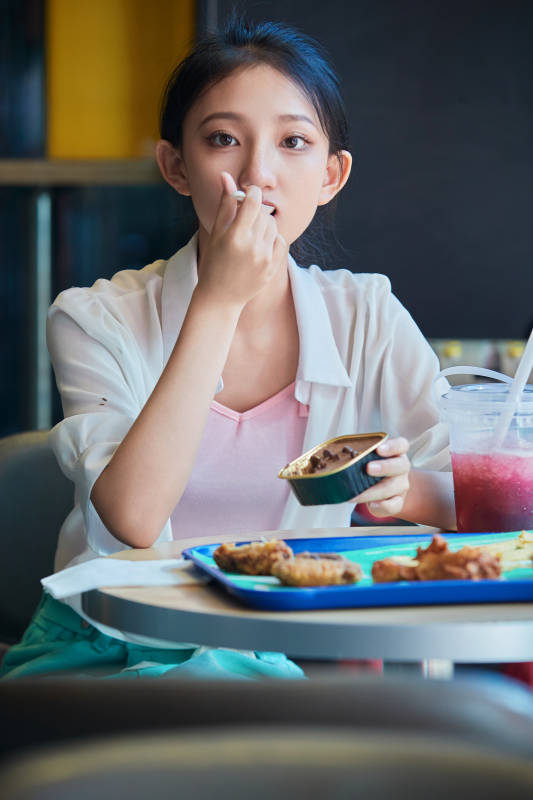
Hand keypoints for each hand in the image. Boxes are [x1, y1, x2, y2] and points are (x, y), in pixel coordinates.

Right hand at [196, 171, 287, 311]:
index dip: (252, 193)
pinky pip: (280, 241)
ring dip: (265, 224)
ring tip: (251, 234)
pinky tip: (260, 245)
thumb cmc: (214, 261)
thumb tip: (226, 176)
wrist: (221, 296)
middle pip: (264, 213)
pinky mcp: (273, 268)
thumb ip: (225, 203)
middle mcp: (252, 247)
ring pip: (274, 226)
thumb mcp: (216, 232)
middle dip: (256, 211)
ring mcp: (265, 259)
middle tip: (245, 220)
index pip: (254, 201)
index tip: (247, 195)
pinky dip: (272, 239)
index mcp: (235, 236)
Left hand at [353, 437, 410, 517]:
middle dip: (384, 467)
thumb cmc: (373, 467)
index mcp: (396, 452)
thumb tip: (333, 454)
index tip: (379, 449)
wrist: (388, 488)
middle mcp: (401, 467)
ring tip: (357, 494)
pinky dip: (383, 506)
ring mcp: (401, 485)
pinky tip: (371, 506)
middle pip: (399, 465)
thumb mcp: (369, 457)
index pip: (401, 445)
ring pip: (392, 487)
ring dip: (374, 491)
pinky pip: (394, 505)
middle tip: (368, 468)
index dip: (392, 446)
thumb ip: (359, 454)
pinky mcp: (398, 501)